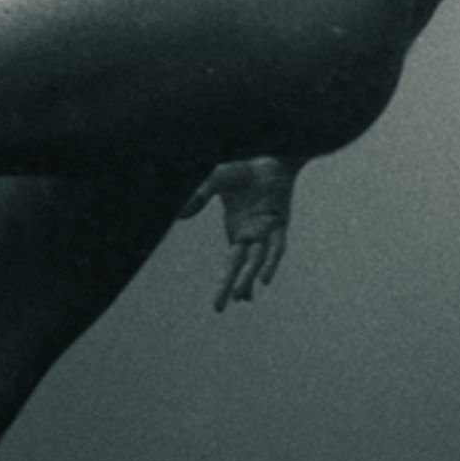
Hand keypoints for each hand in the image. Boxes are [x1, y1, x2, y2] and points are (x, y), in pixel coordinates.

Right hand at [207, 155, 295, 308]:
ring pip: (257, 260)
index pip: (231, 264)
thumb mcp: (216, 179)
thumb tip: (178, 215)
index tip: (217, 304)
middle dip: (230, 288)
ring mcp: (268, 230)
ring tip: (240, 298)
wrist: (273, 151)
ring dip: (248, 278)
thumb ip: (199, 195)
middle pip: (241, 268)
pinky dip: (270, 262)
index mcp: (240, 231)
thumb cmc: (246, 166)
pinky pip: (276, 246)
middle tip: (218, 309)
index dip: (224, 283)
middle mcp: (255, 236)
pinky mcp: (281, 222)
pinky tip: (265, 279)